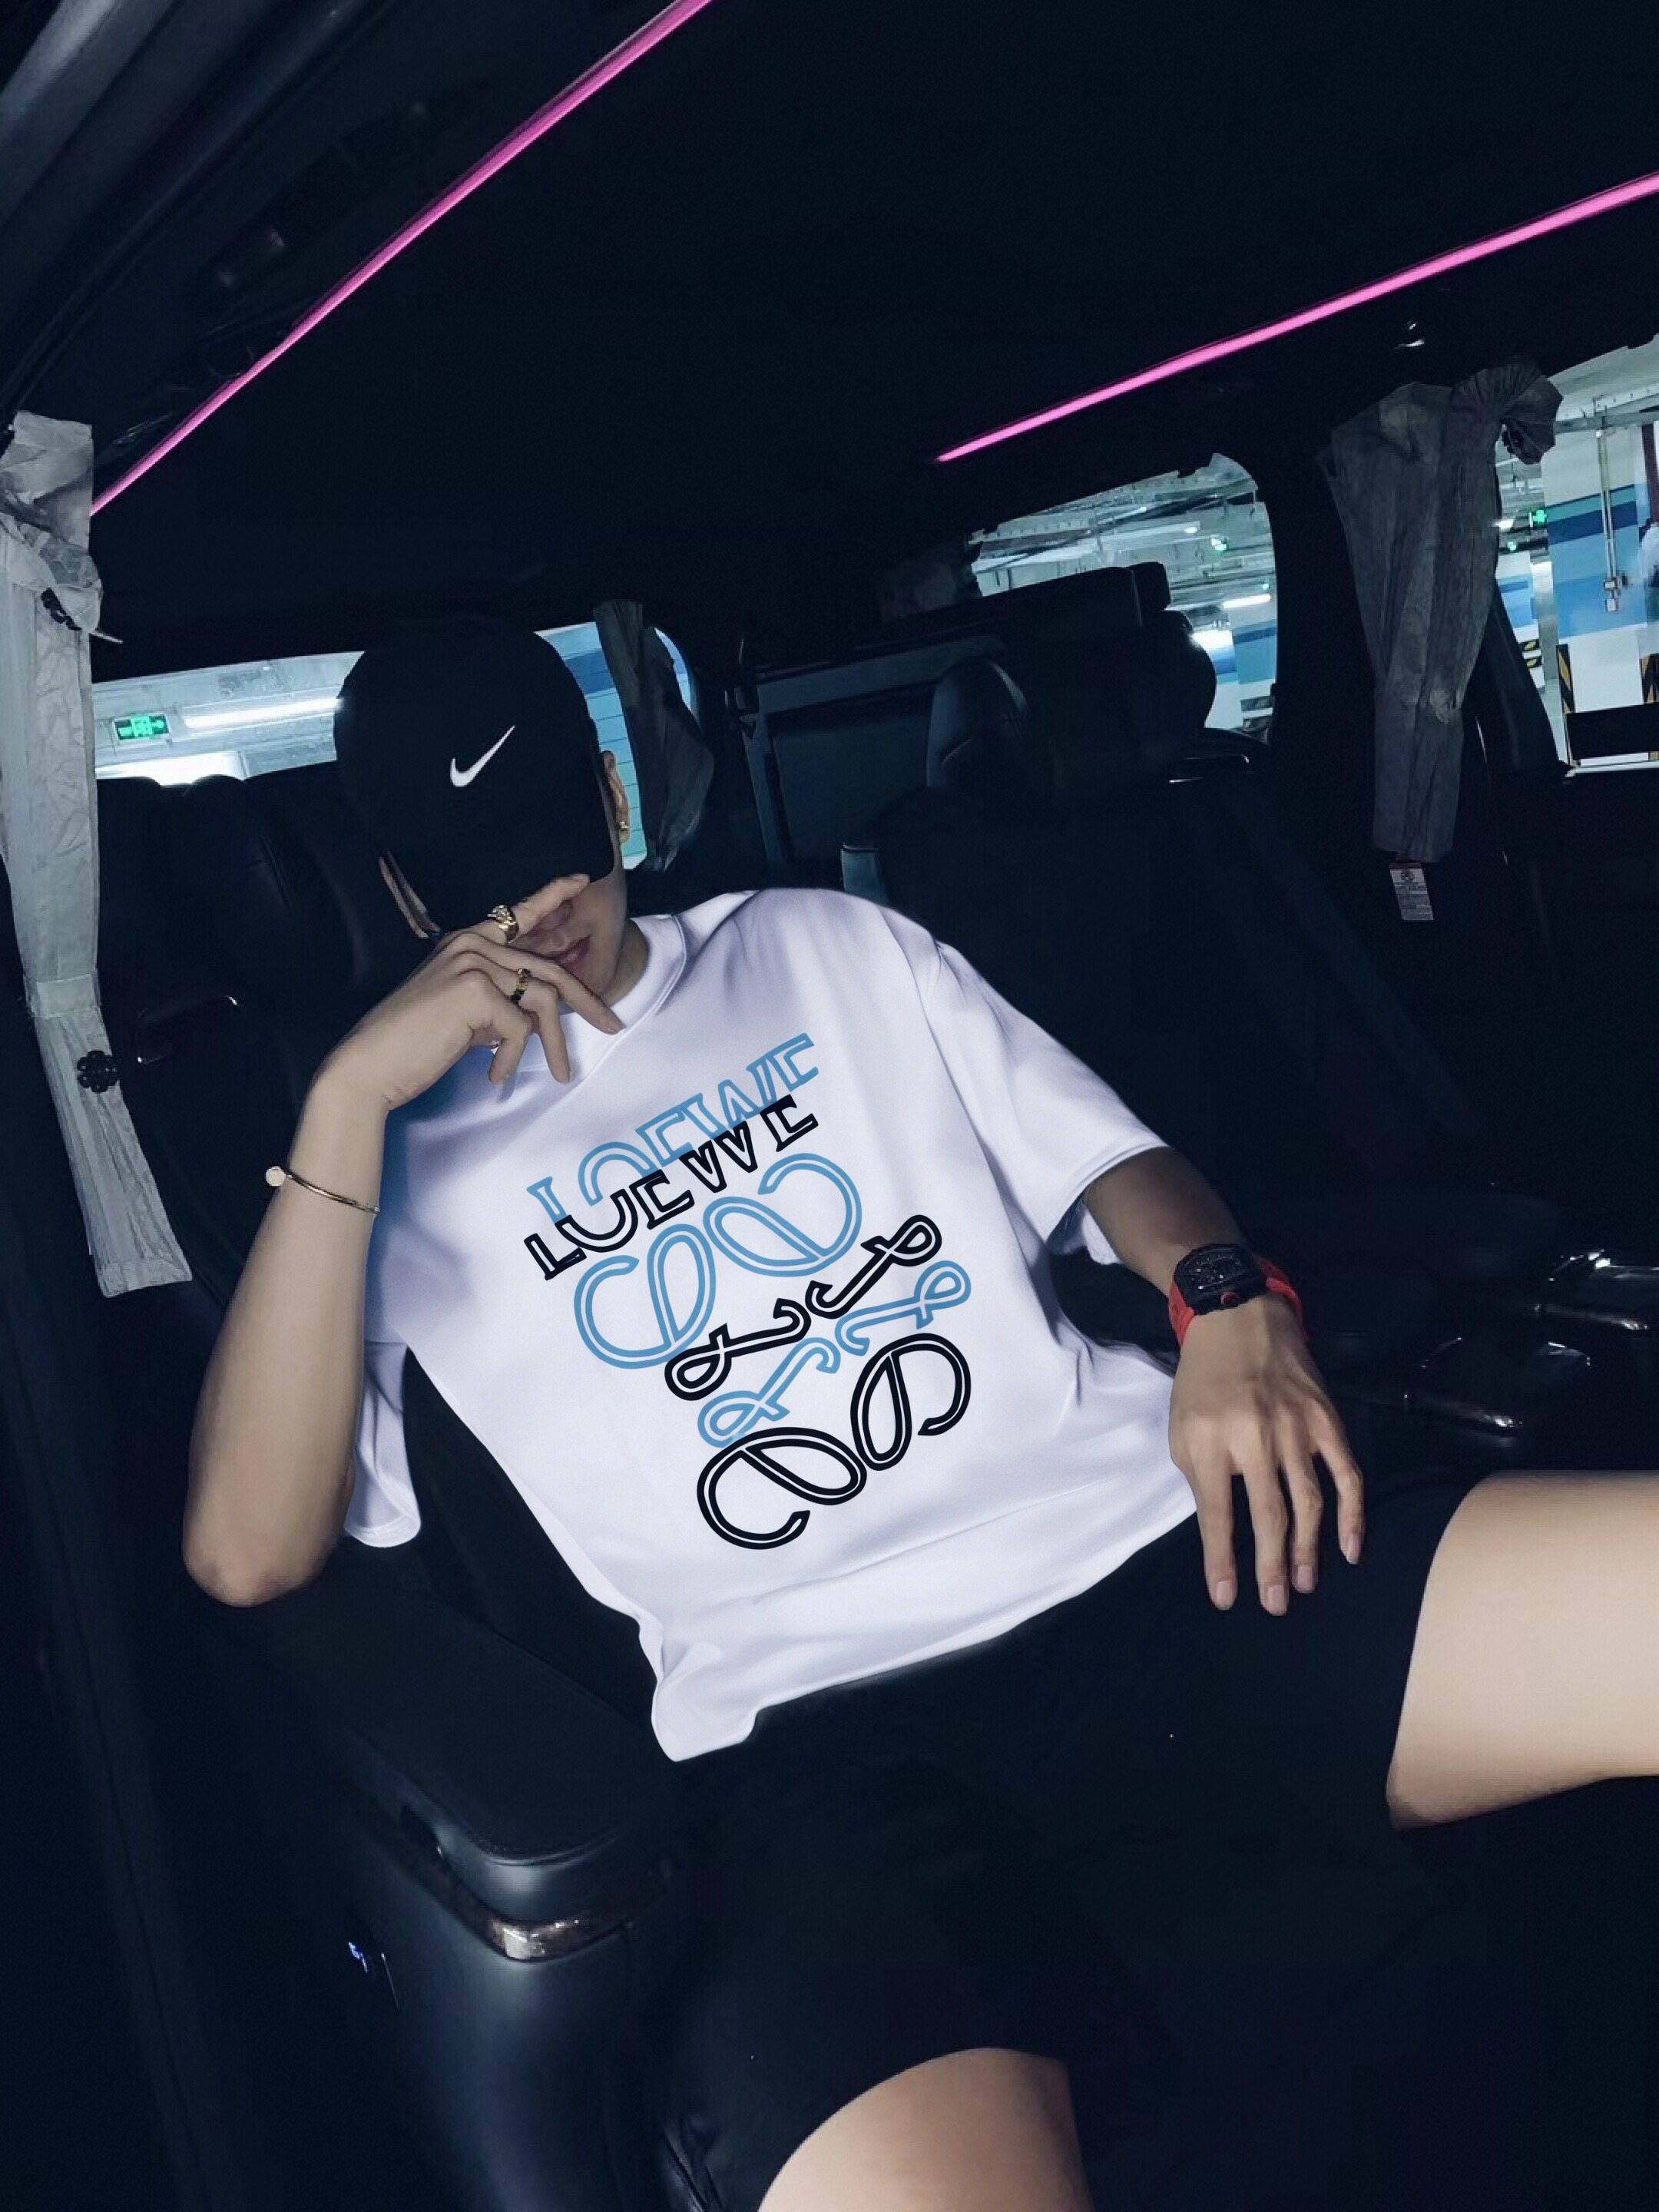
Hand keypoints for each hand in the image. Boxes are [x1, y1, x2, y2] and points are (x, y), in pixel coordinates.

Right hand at [317, 877, 622, 1109]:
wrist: (370, 1065)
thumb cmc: (413, 1045)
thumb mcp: (463, 1014)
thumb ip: (496, 1001)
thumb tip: (529, 1016)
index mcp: (466, 942)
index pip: (516, 913)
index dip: (551, 895)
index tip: (579, 880)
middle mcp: (471, 944)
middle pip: (548, 968)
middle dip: (586, 1000)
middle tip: (613, 1026)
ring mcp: (473, 963)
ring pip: (541, 999)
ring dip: (552, 1043)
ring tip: (556, 1073)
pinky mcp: (474, 990)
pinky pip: (519, 1027)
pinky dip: (511, 1058)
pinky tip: (493, 1074)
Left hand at [1166, 1292, 1364, 1614]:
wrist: (1237, 1320)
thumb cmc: (1202, 1382)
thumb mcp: (1182, 1430)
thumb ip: (1201, 1479)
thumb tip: (1224, 1533)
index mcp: (1209, 1441)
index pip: (1216, 1514)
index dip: (1221, 1560)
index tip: (1227, 1599)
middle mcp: (1254, 1437)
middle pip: (1267, 1515)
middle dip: (1270, 1566)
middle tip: (1276, 1604)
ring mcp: (1295, 1429)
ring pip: (1308, 1502)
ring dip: (1308, 1550)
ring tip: (1303, 1584)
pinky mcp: (1326, 1421)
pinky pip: (1346, 1475)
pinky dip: (1352, 1515)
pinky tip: (1350, 1549)